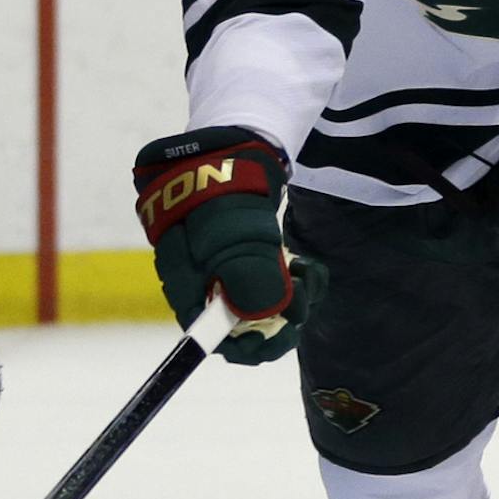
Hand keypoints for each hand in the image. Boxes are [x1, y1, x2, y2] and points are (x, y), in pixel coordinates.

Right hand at [132, 128, 319, 364]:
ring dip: (296, 296)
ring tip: (307, 272)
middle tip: (304, 291)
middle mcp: (206, 286)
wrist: (226, 151)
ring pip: (268, 307)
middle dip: (284, 316)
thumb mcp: (236, 234)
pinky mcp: (251, 262)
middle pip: (247, 327)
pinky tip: (308, 266)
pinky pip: (279, 287)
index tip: (287, 332)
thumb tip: (264, 316)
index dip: (253, 346)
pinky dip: (299, 281)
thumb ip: (248, 276)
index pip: (215, 339)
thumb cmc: (222, 191)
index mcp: (190, 286)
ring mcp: (229, 273)